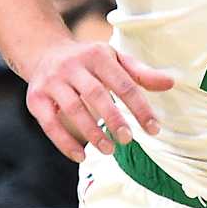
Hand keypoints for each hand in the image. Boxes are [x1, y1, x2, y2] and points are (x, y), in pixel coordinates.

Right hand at [23, 39, 174, 161]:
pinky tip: (81, 156)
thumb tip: (171, 82)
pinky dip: (64, 142)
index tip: (154, 128)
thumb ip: (140, 73)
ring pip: (73, 109)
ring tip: (109, 149)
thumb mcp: (114, 59)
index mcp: (98, 55)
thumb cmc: (87, 60)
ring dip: (92, 132)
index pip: (123, 83)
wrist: (43, 52)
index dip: (140, 107)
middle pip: (96, 94)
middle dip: (114, 119)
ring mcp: (52, 82)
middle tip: (128, 140)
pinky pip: (49, 123)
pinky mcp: (35, 98)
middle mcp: (73, 66)